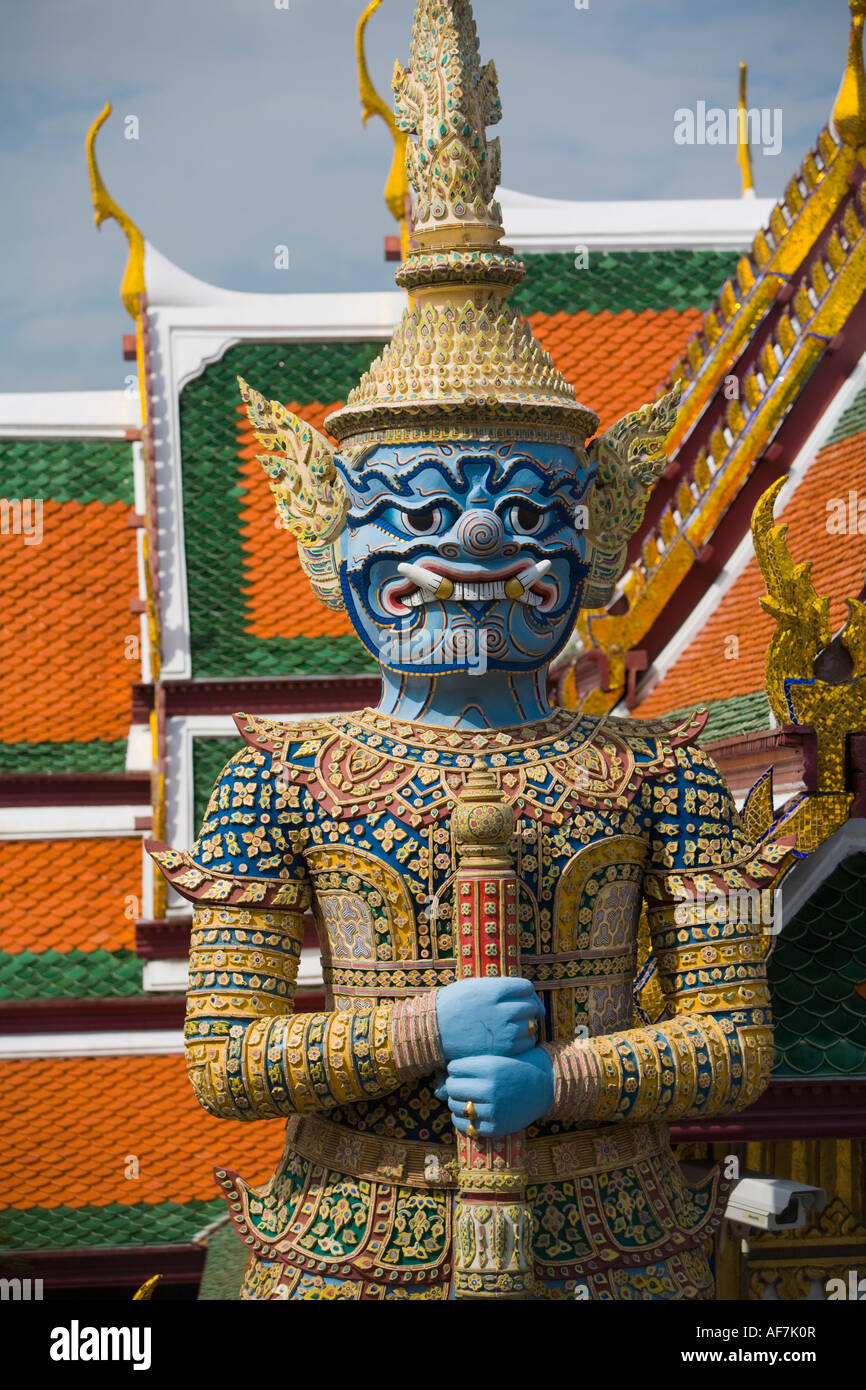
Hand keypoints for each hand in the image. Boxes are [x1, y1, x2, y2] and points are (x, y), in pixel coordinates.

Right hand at [435, 977, 543, 1062]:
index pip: (526, 988)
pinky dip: (524, 1041)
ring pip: (532, 1026)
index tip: (524, 998)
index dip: (527, 993)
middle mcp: (502, 1010)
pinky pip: (527, 1044)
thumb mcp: (475, 986)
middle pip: (531, 1006)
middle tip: (522, 1013)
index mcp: (495, 991)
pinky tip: (512, 1039)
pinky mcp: (503, 1050)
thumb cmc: (454, 1005)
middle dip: (529, 1008)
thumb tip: (525, 993)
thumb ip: (500, 987)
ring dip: (528, 1025)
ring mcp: (504, 1032)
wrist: (434, 1030)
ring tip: (515, 1026)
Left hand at [437, 1050, 554, 1137]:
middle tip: (461, 1085)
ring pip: (456, 1107)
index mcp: (490, 1067)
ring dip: (455, 1102)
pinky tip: (466, 1114)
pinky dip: (460, 1121)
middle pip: (453, 1087)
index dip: (456, 1068)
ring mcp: (494, 1110)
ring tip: (465, 1099)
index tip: (462, 1070)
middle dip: (454, 1085)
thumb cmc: (515, 1067)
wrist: (544, 1086)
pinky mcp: (496, 1127)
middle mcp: (491, 1088)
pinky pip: (466, 1127)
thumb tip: (438, 1087)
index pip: (454, 1068)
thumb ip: (469, 1067)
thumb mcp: (495, 1059)